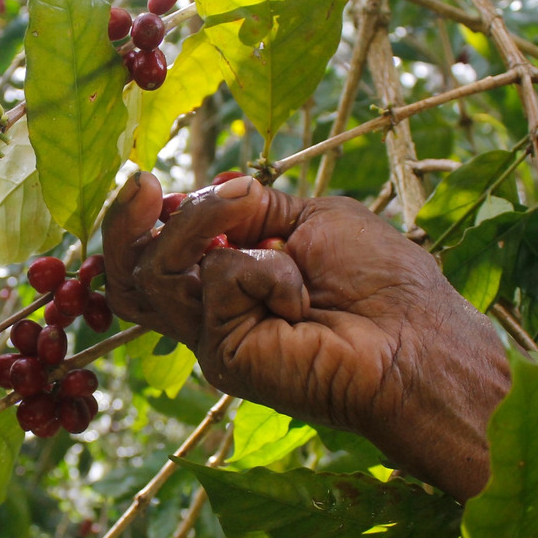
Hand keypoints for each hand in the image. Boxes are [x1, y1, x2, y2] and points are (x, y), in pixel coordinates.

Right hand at [101, 172, 510, 500]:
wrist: (415, 341)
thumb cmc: (382, 282)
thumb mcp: (308, 218)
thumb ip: (249, 208)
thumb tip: (206, 191)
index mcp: (229, 277)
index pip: (154, 250)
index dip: (142, 216)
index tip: (153, 182)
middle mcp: (210, 310)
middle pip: (128, 273)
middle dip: (122, 222)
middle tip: (143, 183)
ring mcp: (211, 334)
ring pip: (157, 270)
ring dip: (204, 221)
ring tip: (253, 212)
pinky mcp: (221, 354)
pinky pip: (214, 280)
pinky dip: (262, 268)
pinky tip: (300, 294)